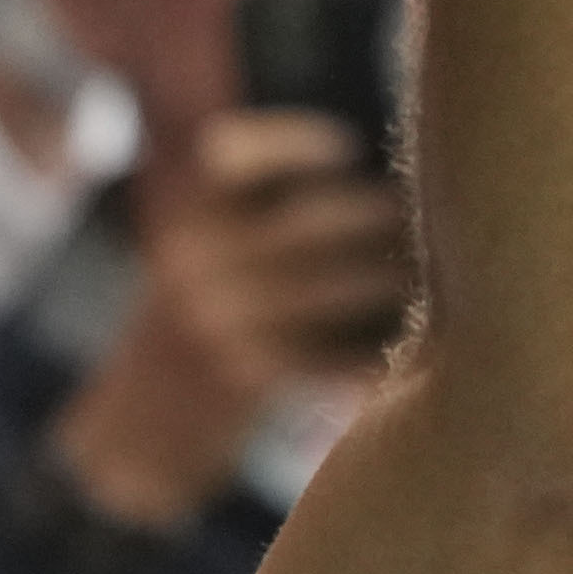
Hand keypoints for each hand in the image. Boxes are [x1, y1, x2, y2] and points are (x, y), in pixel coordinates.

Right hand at [45, 106, 409, 524]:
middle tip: (426, 213)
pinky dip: (383, 347)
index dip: (294, 144)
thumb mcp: (194, 255)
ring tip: (434, 271)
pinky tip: (418, 341)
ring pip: (337, 285)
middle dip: (380, 213)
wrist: (138, 429)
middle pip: (311, 221)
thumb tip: (371, 177)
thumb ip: (250, 215)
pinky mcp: (247, 378)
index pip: (232, 155)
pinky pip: (337, 354)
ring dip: (398, 277)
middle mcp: (193, 262)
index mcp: (180, 217)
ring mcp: (220, 322)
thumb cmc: (195, 323)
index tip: (349, 147)